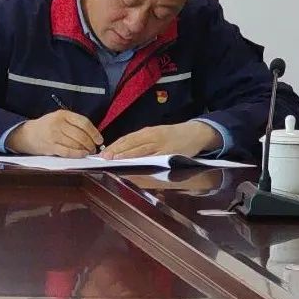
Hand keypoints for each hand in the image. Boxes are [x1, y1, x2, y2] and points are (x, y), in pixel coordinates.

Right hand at [5, 110, 103, 156]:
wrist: (27, 134)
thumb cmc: (46, 127)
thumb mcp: (59, 118)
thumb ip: (74, 124)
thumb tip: (92, 135)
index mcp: (63, 114)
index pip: (83, 122)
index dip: (94, 132)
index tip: (99, 139)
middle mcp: (58, 123)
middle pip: (81, 135)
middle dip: (90, 143)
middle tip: (94, 148)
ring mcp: (54, 135)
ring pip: (76, 144)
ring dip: (85, 149)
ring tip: (88, 152)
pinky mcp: (50, 146)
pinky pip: (68, 152)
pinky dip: (77, 154)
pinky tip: (81, 154)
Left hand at [101, 121, 220, 159]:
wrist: (194, 133)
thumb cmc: (173, 135)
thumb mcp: (156, 134)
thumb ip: (142, 142)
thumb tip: (124, 151)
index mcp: (147, 132)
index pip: (127, 138)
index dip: (115, 145)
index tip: (104, 152)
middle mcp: (152, 137)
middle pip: (131, 144)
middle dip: (117, 151)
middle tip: (104, 158)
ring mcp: (160, 146)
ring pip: (140, 151)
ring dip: (126, 156)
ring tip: (114, 161)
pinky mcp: (169, 154)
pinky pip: (153, 159)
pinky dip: (143, 163)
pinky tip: (135, 166)